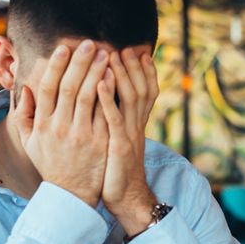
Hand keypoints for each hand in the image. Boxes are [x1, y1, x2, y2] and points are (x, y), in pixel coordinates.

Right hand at [16, 41, 109, 206]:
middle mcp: (60, 127)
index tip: (64, 48)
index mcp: (43, 124)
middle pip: (69, 87)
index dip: (56, 65)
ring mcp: (81, 135)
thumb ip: (24, 115)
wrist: (71, 195)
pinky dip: (109, 93)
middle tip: (91, 43)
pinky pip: (105, 112)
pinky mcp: (100, 142)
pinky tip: (115, 77)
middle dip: (80, 62)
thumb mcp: (30, 143)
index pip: (47, 87)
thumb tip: (24, 89)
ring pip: (88, 96)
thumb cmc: (51, 164)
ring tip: (106, 54)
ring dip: (97, 72)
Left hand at [97, 47, 158, 234]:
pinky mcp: (119, 145)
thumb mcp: (119, 140)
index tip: (136, 50)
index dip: (143, 70)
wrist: (126, 198)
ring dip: (122, 74)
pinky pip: (114, 118)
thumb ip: (116, 119)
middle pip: (140, 87)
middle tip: (125, 45)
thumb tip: (108, 101)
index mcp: (134, 123)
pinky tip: (99, 82)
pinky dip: (108, 99)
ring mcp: (128, 134)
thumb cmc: (115, 169)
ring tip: (112, 54)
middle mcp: (135, 125)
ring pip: (130, 98)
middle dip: (134, 66)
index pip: (145, 89)